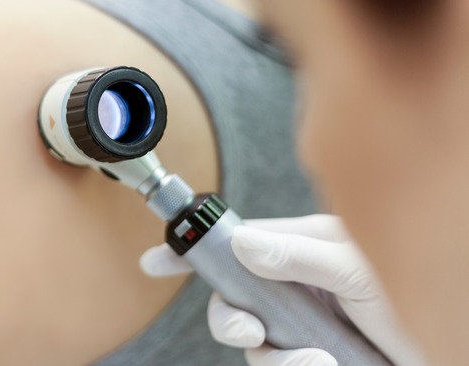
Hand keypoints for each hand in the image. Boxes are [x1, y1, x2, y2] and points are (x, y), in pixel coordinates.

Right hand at [140, 215, 424, 365]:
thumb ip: (302, 255)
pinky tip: (326, 365)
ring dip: (280, 359)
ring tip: (319, 361)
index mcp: (303, 249)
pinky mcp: (310, 357)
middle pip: (233, 300)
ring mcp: (302, 325)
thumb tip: (244, 241)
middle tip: (248, 331)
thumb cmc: (421, 298)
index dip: (193, 251)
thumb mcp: (362, 272)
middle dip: (229, 319)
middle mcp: (296, 287)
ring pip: (255, 344)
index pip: (236, 242)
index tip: (155, 261)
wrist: (448, 346)